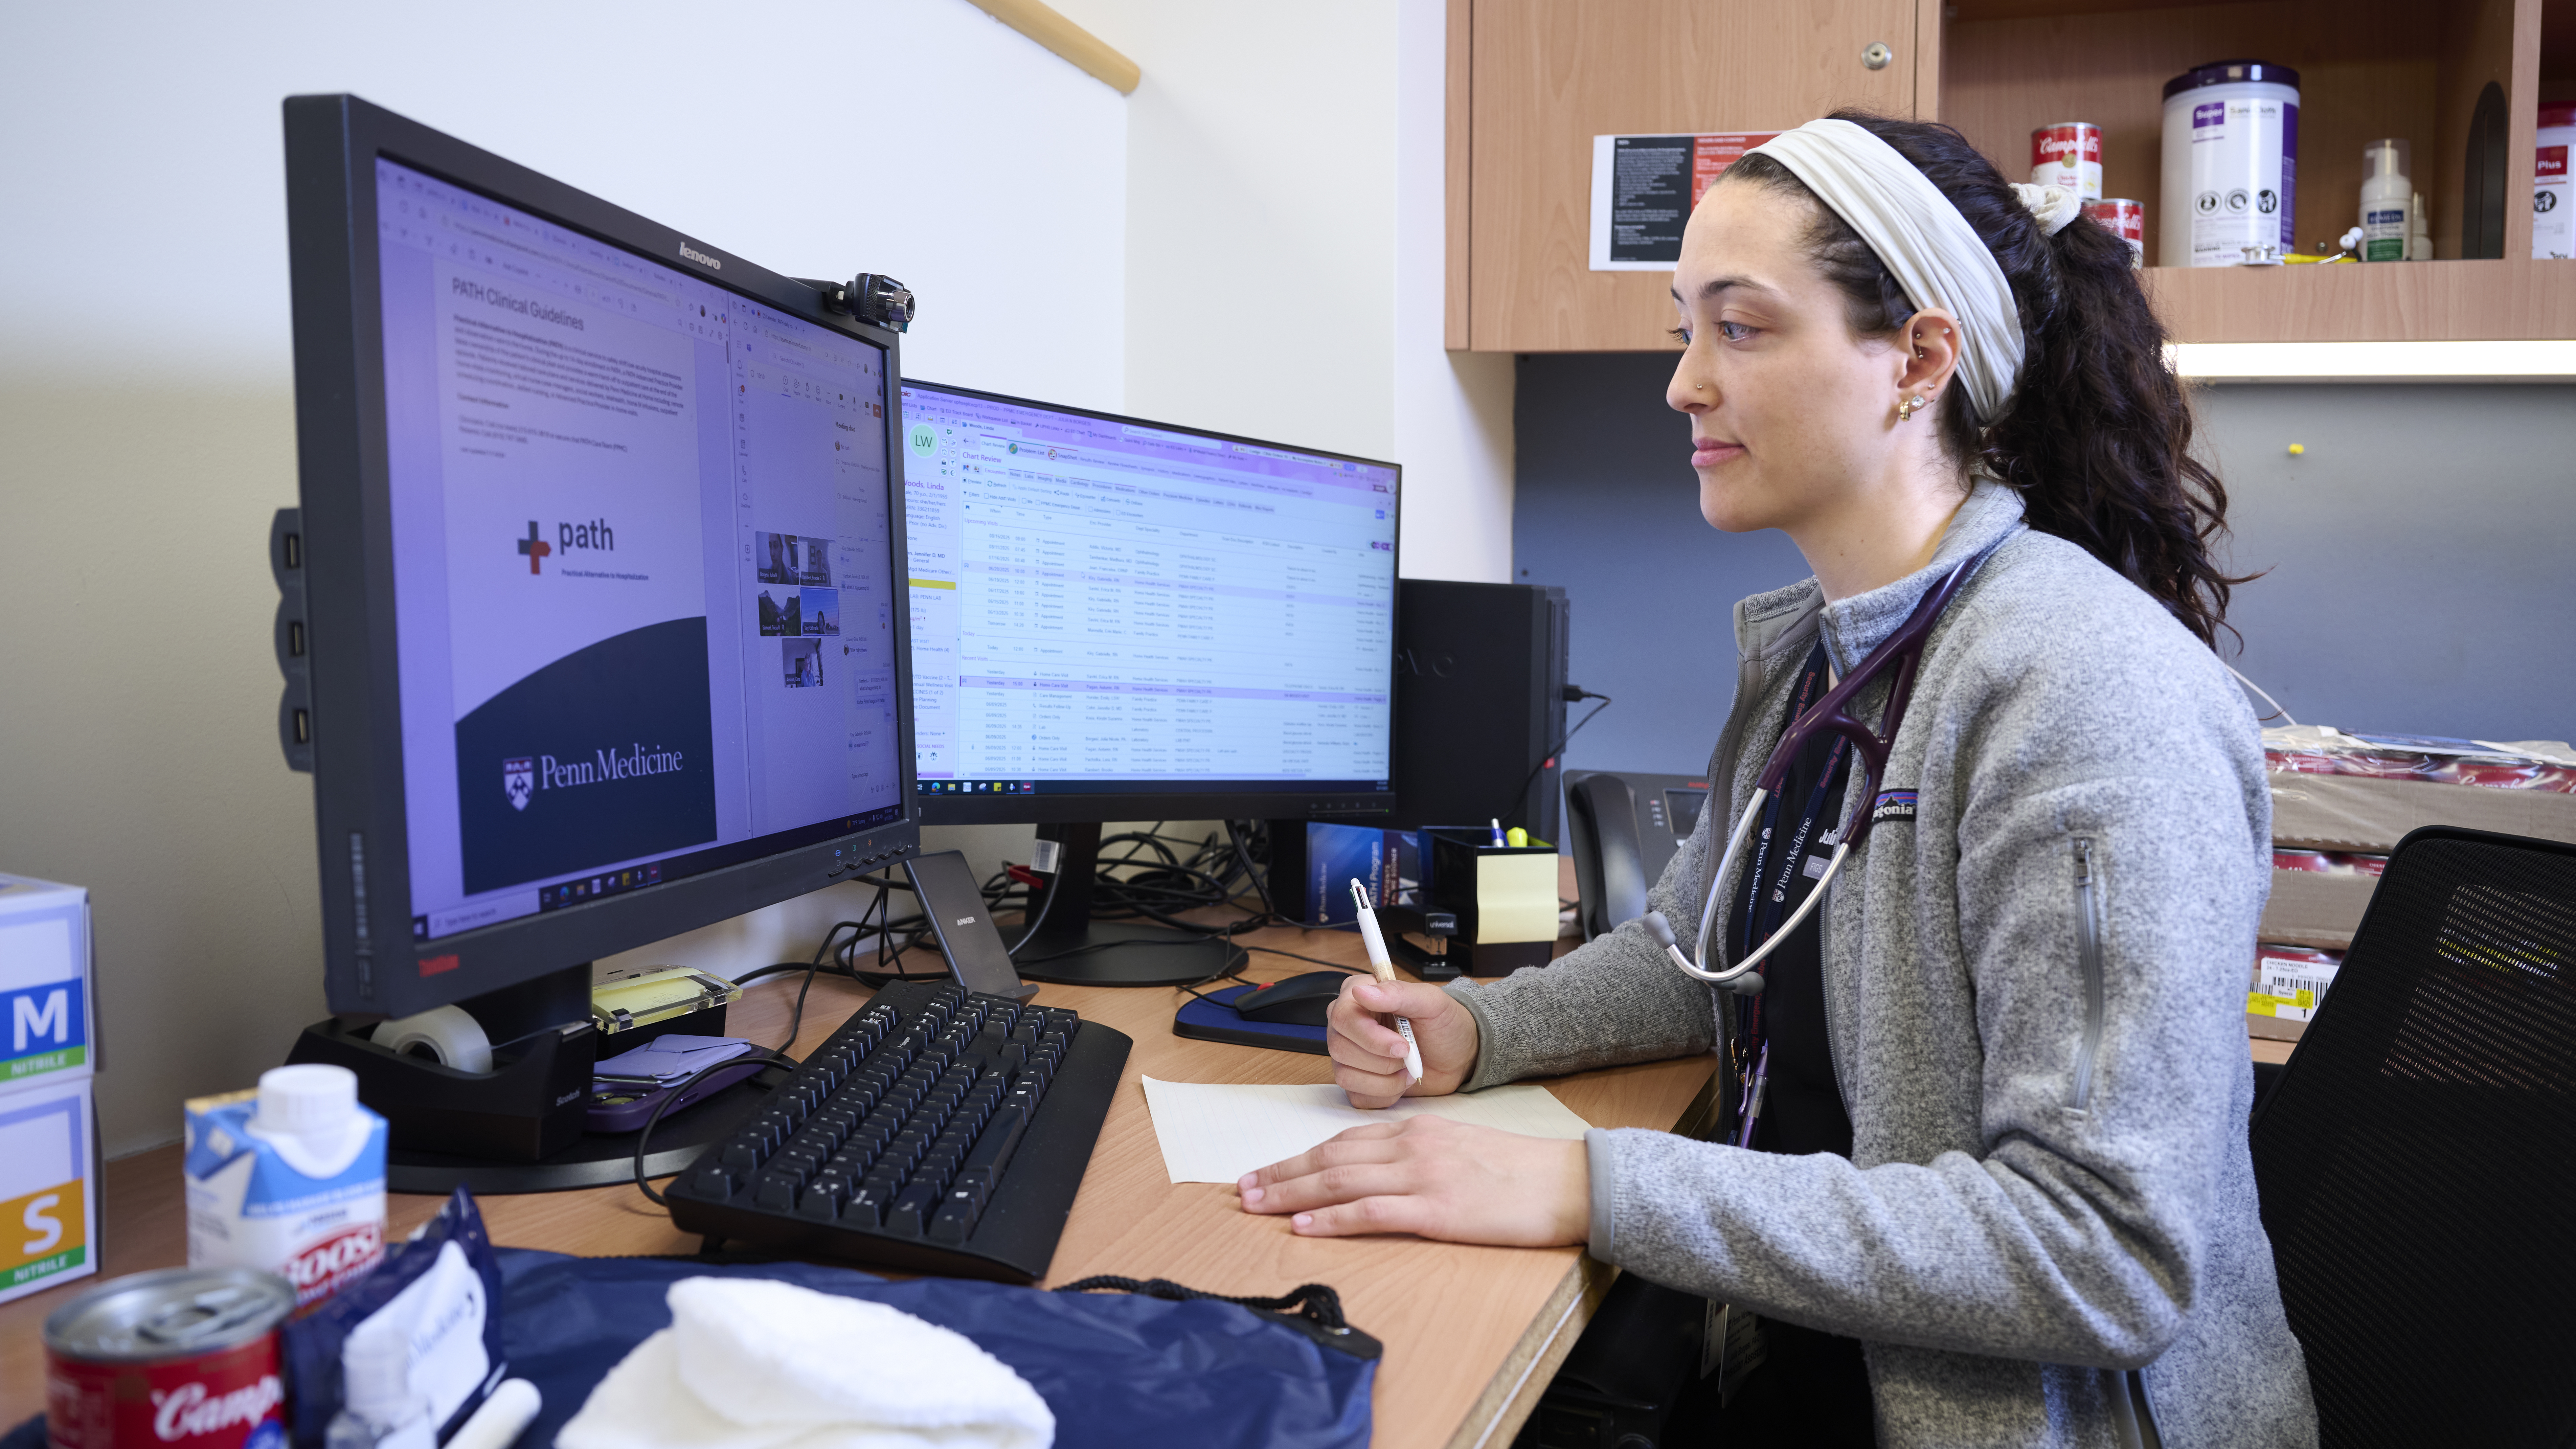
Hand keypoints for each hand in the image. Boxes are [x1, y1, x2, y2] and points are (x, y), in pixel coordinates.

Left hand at [1237, 1116, 1589, 1244]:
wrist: (1566, 1181)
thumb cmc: (1518, 1170)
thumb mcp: (1461, 1146)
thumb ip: (1419, 1154)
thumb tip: (1380, 1170)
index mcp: (1417, 1130)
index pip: (1343, 1141)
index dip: (1300, 1157)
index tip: (1268, 1170)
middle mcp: (1411, 1147)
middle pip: (1330, 1159)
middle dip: (1282, 1174)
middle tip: (1242, 1190)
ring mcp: (1422, 1177)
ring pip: (1339, 1181)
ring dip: (1291, 1194)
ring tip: (1256, 1205)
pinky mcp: (1435, 1209)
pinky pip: (1369, 1212)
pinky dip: (1330, 1218)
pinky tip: (1302, 1225)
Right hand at [1328, 977, 1477, 1107]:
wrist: (1457, 1056)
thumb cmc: (1444, 1024)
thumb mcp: (1430, 1002)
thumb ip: (1397, 993)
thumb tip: (1361, 992)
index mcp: (1358, 997)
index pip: (1343, 1017)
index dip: (1370, 1037)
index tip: (1403, 1045)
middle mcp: (1347, 1026)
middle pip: (1340, 1049)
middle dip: (1382, 1060)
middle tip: (1409, 1055)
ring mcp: (1348, 1056)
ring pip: (1345, 1075)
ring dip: (1384, 1080)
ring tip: (1407, 1069)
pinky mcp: (1356, 1082)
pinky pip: (1356, 1096)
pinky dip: (1384, 1094)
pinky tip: (1400, 1081)